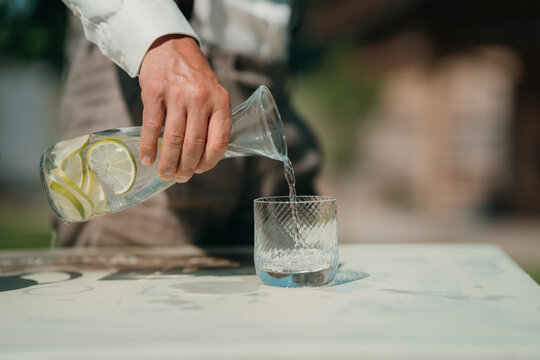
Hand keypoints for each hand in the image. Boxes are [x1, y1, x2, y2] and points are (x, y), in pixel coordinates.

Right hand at [138, 35, 230, 182]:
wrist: (170, 46)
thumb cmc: (193, 76)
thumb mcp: (213, 93)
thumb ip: (213, 119)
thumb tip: (205, 157)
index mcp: (220, 101)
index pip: (219, 140)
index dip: (210, 161)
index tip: (201, 170)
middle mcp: (200, 98)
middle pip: (194, 145)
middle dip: (187, 168)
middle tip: (181, 178)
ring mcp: (177, 95)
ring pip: (174, 140)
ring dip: (169, 163)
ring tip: (166, 174)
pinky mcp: (154, 93)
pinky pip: (152, 127)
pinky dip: (149, 148)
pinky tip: (148, 159)